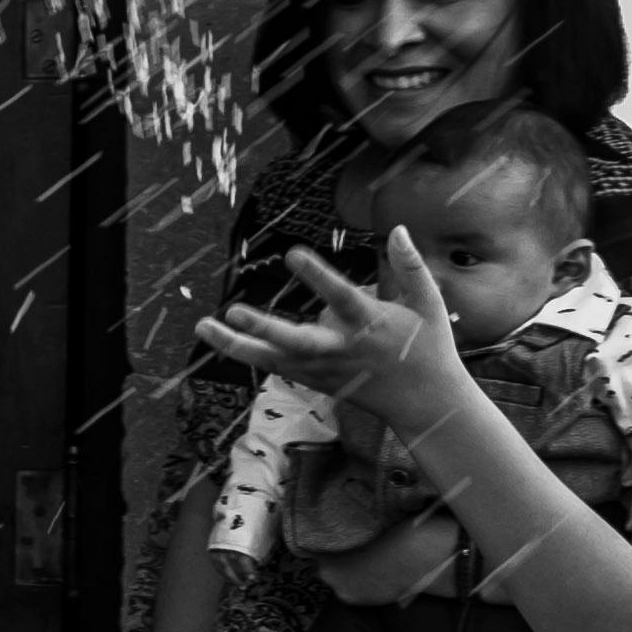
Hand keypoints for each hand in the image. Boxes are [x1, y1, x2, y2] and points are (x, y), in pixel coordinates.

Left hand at [193, 231, 472, 436]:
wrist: (425, 403)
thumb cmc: (429, 347)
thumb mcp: (429, 303)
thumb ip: (410, 266)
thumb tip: (397, 228)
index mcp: (370, 324)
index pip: (339, 297)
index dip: (317, 276)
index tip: (292, 254)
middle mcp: (341, 348)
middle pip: (296, 340)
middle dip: (265, 329)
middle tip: (235, 312)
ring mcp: (324, 368)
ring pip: (274, 358)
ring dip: (236, 345)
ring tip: (202, 325)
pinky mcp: (315, 380)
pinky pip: (275, 366)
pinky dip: (248, 354)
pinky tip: (218, 338)